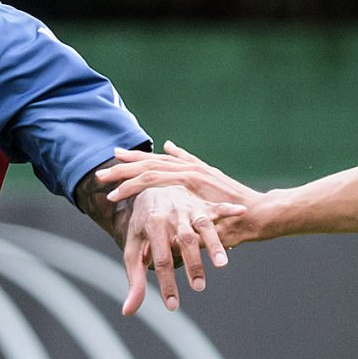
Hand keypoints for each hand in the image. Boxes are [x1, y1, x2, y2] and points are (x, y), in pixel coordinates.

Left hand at [102, 141, 281, 253]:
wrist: (258, 213)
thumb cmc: (236, 205)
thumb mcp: (210, 181)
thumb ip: (189, 162)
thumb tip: (170, 146)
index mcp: (189, 168)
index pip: (156, 161)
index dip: (133, 159)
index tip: (114, 158)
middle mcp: (187, 167)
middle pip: (147, 163)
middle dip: (122, 168)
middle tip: (100, 174)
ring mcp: (189, 172)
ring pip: (148, 170)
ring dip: (124, 177)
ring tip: (105, 184)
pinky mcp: (192, 182)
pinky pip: (159, 181)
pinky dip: (138, 185)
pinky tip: (122, 190)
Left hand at [118, 180, 227, 315]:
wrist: (148, 190)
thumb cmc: (141, 227)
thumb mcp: (133, 251)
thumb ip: (135, 281)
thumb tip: (129, 311)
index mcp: (152, 227)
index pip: (161, 260)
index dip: (167, 283)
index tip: (173, 306)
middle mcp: (171, 216)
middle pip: (184, 242)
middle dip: (193, 264)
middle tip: (199, 287)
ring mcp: (188, 209)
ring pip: (203, 226)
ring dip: (214, 244)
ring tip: (222, 264)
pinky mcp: (201, 205)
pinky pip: (216, 207)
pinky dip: (228, 209)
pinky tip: (242, 212)